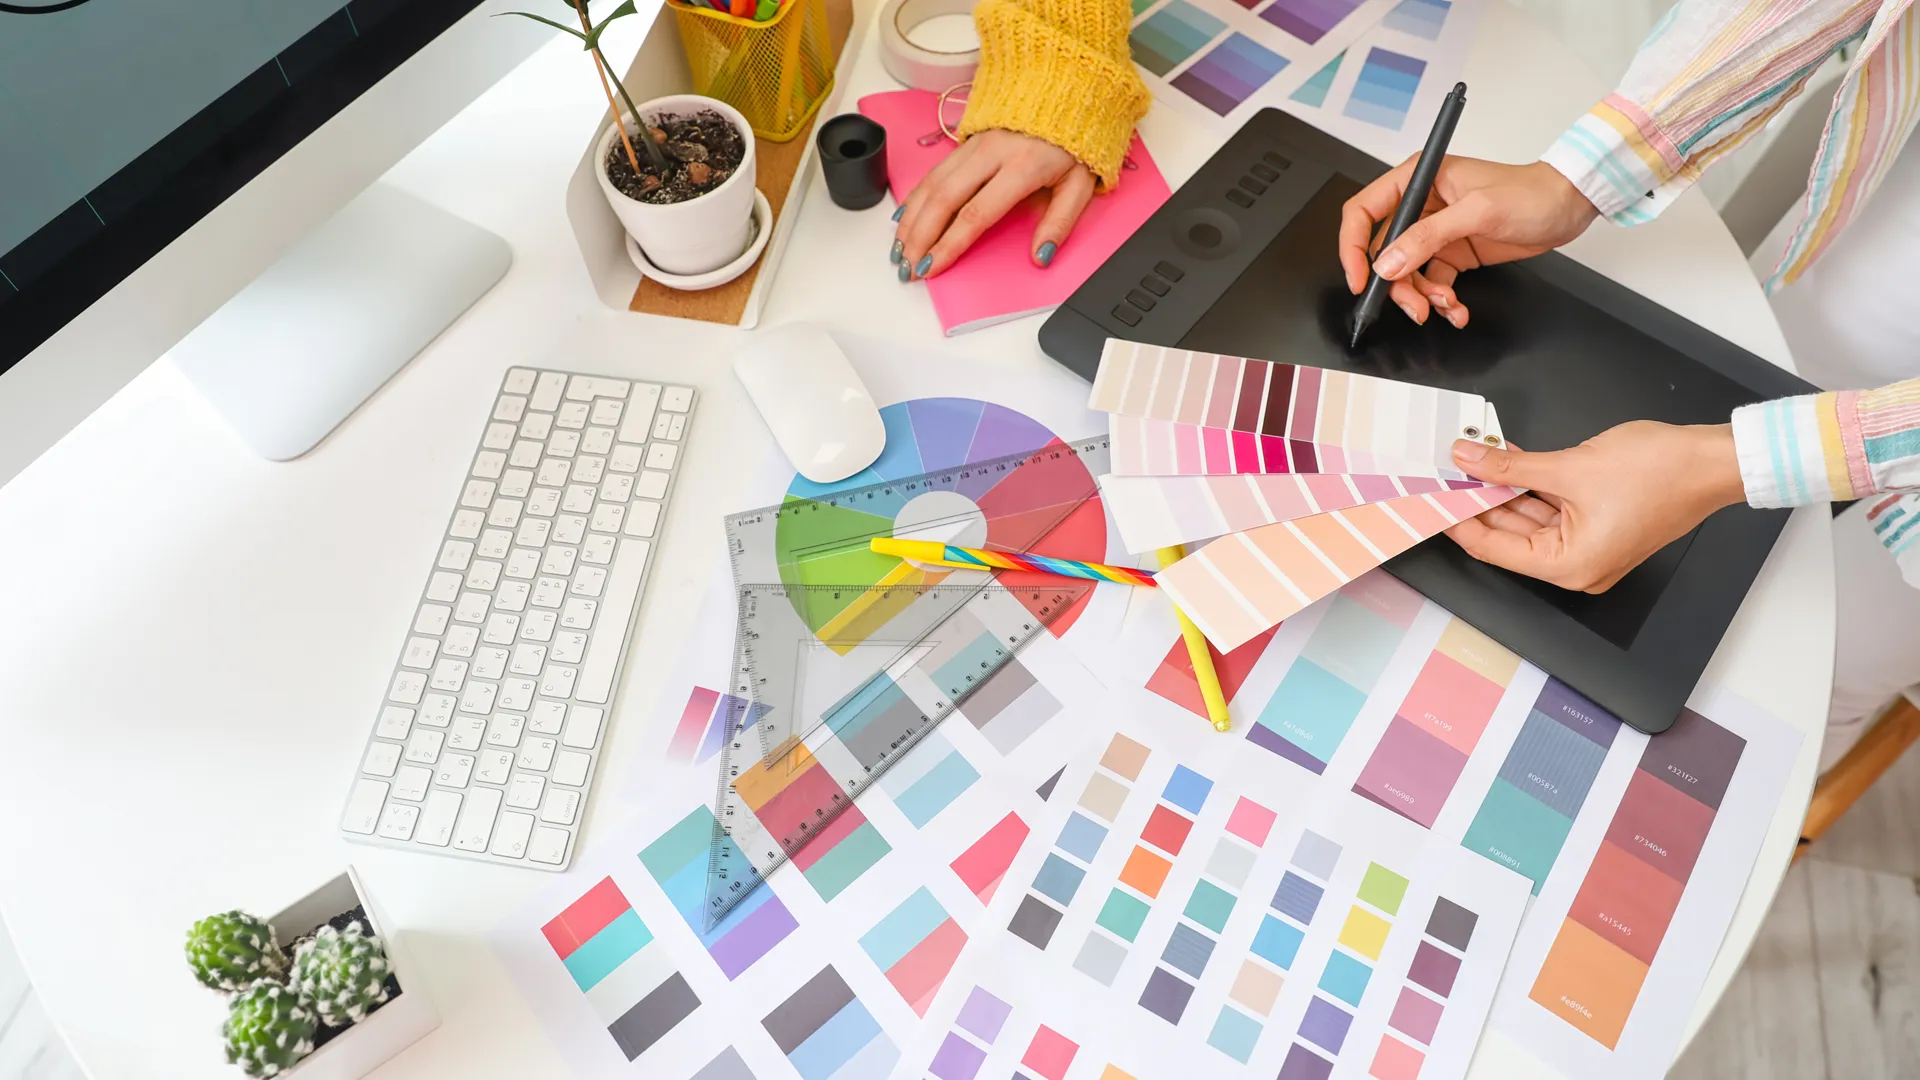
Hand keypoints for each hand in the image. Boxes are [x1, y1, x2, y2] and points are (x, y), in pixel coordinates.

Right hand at [892, 129, 1093, 279]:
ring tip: (898, 250)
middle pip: (944, 199)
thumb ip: (1061, 222)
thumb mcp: (1080, 184)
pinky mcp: (966, 140)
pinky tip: (903, 218)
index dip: (950, 243)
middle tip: (907, 266)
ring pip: (932, 184)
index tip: (933, 266)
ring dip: (911, 220)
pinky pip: (933, 171)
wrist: (1066, 90)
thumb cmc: (1073, 142)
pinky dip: (914, 197)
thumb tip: (1040, 256)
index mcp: (1022, 167)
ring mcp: (975, 143)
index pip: (976, 213)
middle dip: (920, 237)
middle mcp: (991, 153)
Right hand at [1339, 157, 1598, 327]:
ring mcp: (1435, 231)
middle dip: (1396, 284)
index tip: (1361, 279)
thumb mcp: (1477, 212)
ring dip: (1421, 296)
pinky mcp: (1452, 252)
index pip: (1364, 211)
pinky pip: (1432, 282)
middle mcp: (1421, 205)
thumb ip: (1428, 237)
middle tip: (1415, 306)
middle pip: (1384, 252)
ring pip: (1406, 272)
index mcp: (1418, 179)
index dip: (1353, 246)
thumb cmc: (1530, 193)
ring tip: (1444, 306)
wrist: (1568, 206)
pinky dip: (1441, 300)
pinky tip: (1456, 308)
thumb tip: (1388, 262)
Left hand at [1443, 422, 1746, 591]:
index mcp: (1569, 565)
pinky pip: (1552, 512)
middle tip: (1447, 471)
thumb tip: (1468, 460)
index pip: (1492, 548)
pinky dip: (1529, 489)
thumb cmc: (1660, 472)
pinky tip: (1504, 464)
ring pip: (1529, 520)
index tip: (1431, 496)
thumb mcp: (1569, 467)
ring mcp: (1589, 549)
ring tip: (1471, 461)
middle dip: (1477, 500)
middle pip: (1509, 535)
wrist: (1712, 460)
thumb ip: (1510, 467)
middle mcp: (1577, 566)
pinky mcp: (1599, 528)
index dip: (1458, 520)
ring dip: (1502, 491)